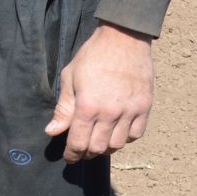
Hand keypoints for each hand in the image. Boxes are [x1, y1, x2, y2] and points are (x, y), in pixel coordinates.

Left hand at [43, 23, 155, 161]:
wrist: (124, 38)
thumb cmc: (93, 56)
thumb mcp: (70, 77)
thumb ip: (63, 109)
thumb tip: (52, 132)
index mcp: (87, 106)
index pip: (78, 143)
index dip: (72, 155)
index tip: (69, 157)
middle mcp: (109, 113)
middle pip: (98, 148)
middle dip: (87, 153)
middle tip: (82, 150)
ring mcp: (129, 111)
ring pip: (117, 145)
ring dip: (106, 148)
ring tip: (99, 141)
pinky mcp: (144, 107)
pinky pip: (135, 135)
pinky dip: (125, 138)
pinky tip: (117, 132)